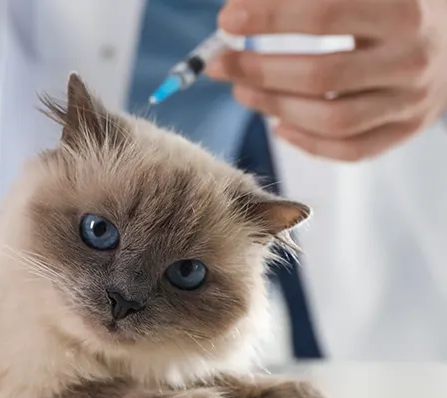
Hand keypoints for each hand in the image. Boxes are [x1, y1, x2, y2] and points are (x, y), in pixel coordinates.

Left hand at [207, 0, 446, 160]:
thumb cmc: (391, 4)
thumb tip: (238, 8)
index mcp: (401, 8)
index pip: (322, 14)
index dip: (268, 18)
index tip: (227, 18)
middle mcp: (410, 58)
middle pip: (320, 75)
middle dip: (258, 70)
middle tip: (221, 63)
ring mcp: (410, 99)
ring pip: (330, 119)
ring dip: (274, 107)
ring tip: (242, 90)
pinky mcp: (406, 129)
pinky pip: (350, 150)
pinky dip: (306, 142)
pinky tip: (278, 125)